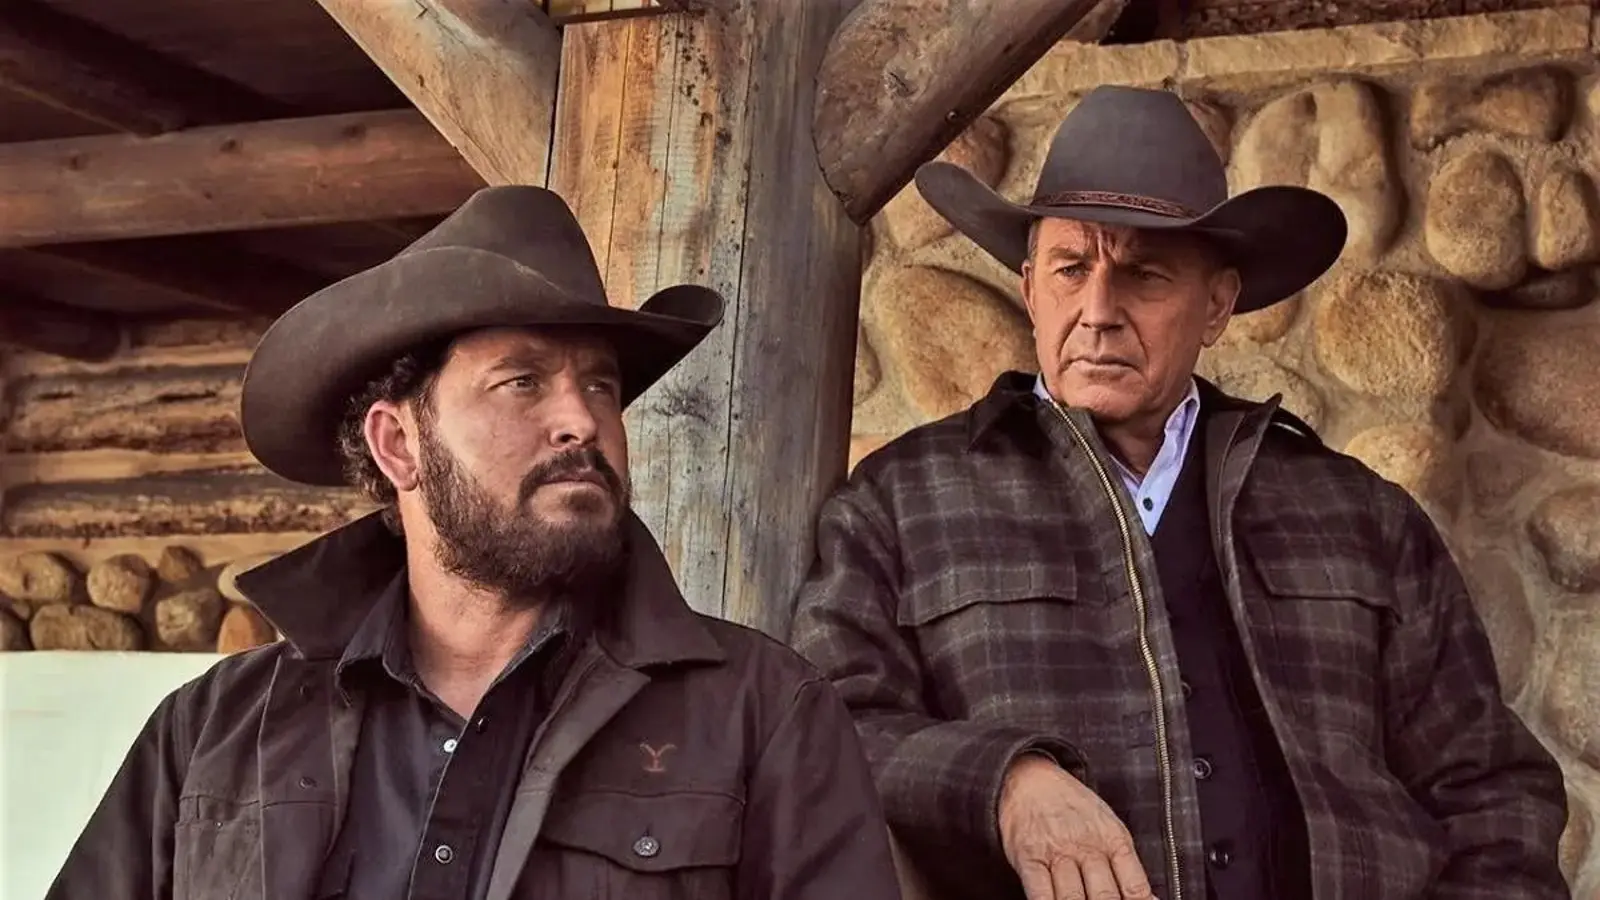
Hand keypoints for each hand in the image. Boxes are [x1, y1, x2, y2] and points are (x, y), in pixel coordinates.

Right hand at [998, 754, 1153, 899]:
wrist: (1031, 777)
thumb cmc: (1072, 805)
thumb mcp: (1108, 825)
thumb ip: (1125, 864)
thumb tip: (1148, 898)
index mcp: (1113, 840)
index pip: (1134, 887)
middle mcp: (1086, 847)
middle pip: (1105, 896)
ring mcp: (1056, 852)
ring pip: (1073, 898)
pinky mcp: (1028, 857)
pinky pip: (1040, 892)